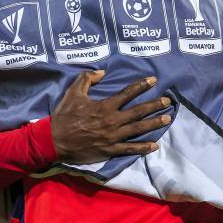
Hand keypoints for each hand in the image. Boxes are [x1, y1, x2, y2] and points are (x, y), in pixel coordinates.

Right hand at [51, 71, 170, 163]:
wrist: (55, 140)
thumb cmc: (65, 116)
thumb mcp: (73, 92)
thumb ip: (87, 79)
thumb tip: (102, 72)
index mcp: (105, 106)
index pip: (128, 93)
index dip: (141, 86)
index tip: (154, 81)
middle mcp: (112, 121)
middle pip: (138, 112)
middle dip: (154, 105)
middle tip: (168, 101)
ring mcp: (113, 137)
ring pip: (138, 129)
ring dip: (154, 123)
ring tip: (167, 118)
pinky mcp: (110, 150)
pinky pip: (130, 149)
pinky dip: (143, 148)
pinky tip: (155, 145)